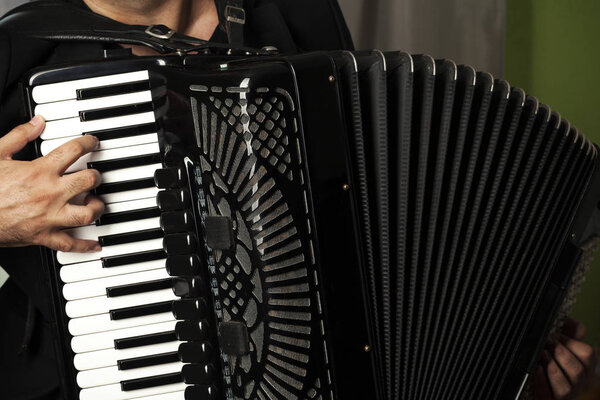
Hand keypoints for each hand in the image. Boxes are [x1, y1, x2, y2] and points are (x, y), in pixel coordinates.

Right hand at [0, 115, 103, 251]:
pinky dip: (85, 246)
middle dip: (96, 176)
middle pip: (89, 181)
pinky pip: (70, 244)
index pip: (74, 150)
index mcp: (39, 171)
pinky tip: (95, 244)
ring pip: (87, 213)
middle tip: (94, 175)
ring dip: (97, 207)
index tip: (92, 143)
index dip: (88, 143)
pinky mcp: (44, 236)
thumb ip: (19, 136)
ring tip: (94, 202)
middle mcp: (49, 194)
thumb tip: (37, 122)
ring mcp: (49, 216)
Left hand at [532, 318, 596, 398]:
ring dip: (552, 368)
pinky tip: (536, 368)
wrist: (526, 374)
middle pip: (577, 371)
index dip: (571, 343)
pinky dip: (541, 380)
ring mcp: (564, 394)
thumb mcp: (558, 339)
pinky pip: (547, 394)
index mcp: (584, 367)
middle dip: (560, 354)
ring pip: (566, 387)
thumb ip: (568, 328)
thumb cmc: (546, 354)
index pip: (588, 355)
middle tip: (546, 343)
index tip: (556, 335)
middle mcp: (577, 383)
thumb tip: (580, 329)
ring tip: (541, 355)